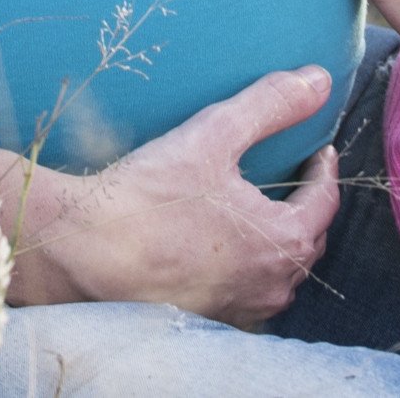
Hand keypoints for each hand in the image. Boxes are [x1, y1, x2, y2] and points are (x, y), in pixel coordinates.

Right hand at [10, 67, 340, 328]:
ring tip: (262, 211)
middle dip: (306, 207)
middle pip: (307, 240)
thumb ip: (271, 105)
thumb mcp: (215, 135)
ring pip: (278, 273)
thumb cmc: (146, 197)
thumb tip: (320, 80)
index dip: (324, 171)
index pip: (325, 202)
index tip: (318, 151)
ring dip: (278, 242)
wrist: (74, 252)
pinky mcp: (204, 319)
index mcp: (283, 241)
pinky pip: (244, 292)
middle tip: (294, 177)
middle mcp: (269, 285)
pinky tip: (223, 247)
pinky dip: (246, 267)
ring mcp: (238, 309)